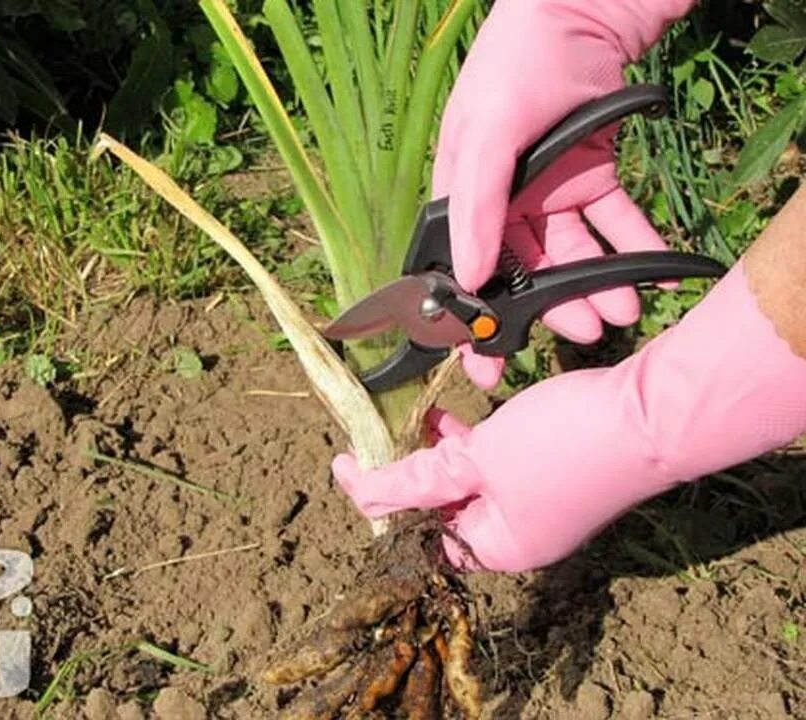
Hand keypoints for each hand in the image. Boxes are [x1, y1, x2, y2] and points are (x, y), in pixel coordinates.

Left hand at [334, 262, 805, 571]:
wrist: (651, 413)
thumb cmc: (563, 445)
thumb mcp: (477, 460)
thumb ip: (417, 480)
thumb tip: (362, 497)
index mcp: (500, 547)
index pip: (422, 534)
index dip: (382, 499)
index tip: (349, 460)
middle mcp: (520, 533)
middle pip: (445, 508)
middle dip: (412, 470)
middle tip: (378, 436)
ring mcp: (539, 502)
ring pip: (471, 480)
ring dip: (441, 450)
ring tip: (418, 418)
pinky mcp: (553, 469)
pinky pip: (497, 461)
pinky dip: (472, 440)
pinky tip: (455, 413)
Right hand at [433, 0, 694, 388]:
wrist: (579, 14)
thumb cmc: (512, 71)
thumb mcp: (482, 138)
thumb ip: (473, 208)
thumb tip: (465, 279)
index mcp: (462, 199)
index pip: (463, 272)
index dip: (473, 320)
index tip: (485, 367)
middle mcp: (504, 205)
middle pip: (524, 273)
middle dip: (550, 309)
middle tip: (579, 335)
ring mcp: (551, 194)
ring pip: (573, 256)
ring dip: (597, 286)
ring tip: (621, 311)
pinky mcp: (594, 178)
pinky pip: (616, 222)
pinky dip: (636, 248)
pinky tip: (655, 273)